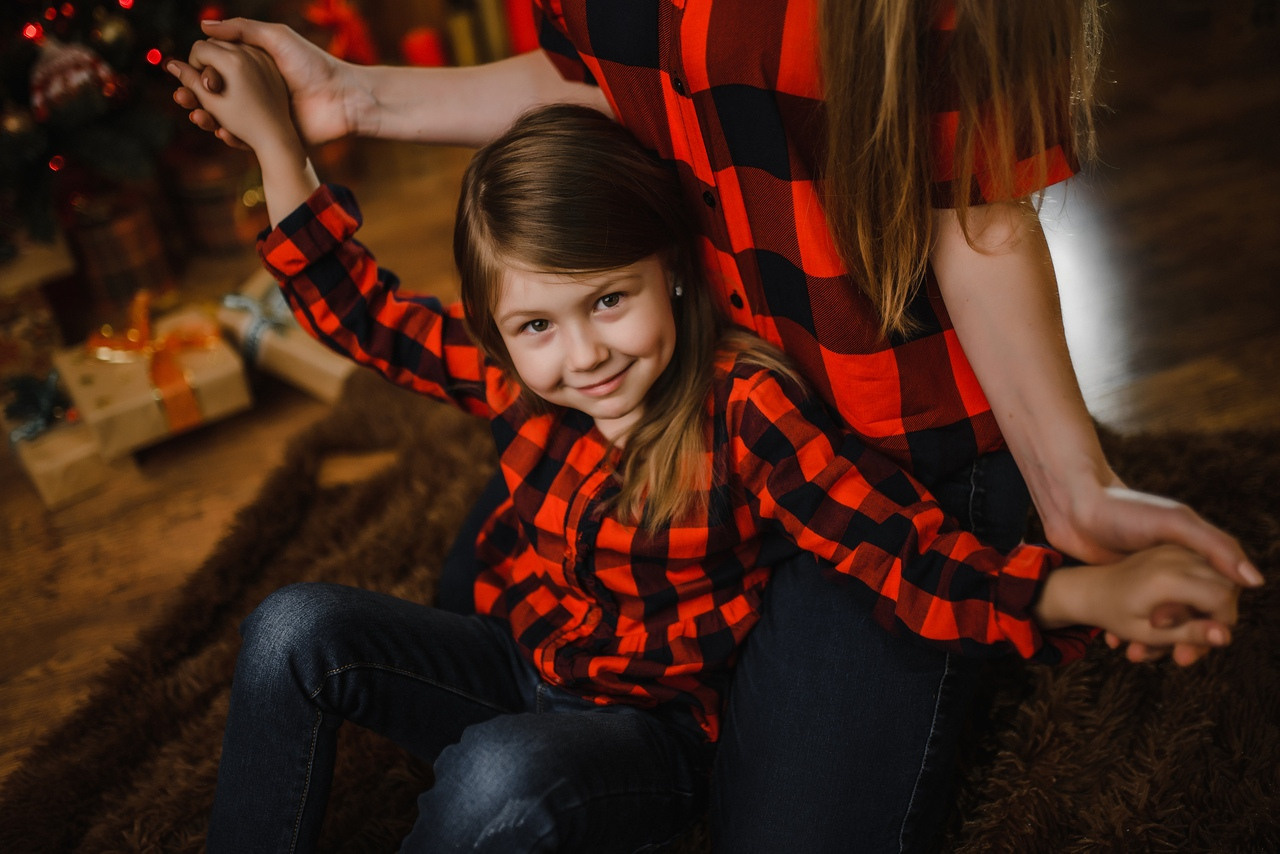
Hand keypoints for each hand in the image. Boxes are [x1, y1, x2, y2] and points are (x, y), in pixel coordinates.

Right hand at [171, 18, 353, 148]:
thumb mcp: (277, 38)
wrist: (344, 99)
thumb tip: (203, 27)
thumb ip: (242, 30)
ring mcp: (262, 115)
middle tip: (181, 98)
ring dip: (207, 118)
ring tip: (197, 116)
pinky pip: (245, 140)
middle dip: (195, 98)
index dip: (198, 72)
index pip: (216, 69)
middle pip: (216, 96)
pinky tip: (222, 132)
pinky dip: (230, 137)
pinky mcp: (271, 136)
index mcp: (252, 67)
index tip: (182, 73)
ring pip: (226, 119)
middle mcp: (254, 91)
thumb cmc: (313, 64)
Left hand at [1043, 480, 1260, 662]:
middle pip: (1197, 615)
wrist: (1072, 508)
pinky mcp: (1132, 584)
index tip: (1193, 644)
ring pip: (1168, 622)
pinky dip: (1133, 632)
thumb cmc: (1124, 509)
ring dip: (1155, 643)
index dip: (1214, 624)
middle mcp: (1182, 566)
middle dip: (1185, 640)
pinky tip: (1114, 641)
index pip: (1222, 600)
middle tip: (1173, 658)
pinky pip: (1141, 617)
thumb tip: (1255, 581)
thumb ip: (1215, 547)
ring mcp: (1156, 577)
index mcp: (1198, 554)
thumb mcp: (1174, 523)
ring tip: (1134, 653)